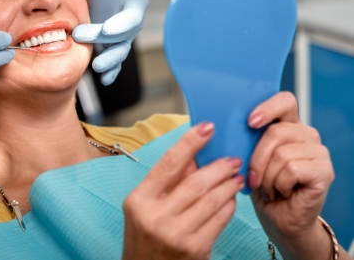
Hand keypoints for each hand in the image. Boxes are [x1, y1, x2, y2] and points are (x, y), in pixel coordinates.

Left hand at [72, 0, 148, 84]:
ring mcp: (118, 38)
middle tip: (80, 36)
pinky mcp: (106, 47)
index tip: (107, 29)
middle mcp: (129, 24)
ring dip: (110, 62)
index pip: (131, 18)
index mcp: (134, 4)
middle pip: (122, 38)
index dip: (121, 25)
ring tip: (97, 67)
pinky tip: (104, 80)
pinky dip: (111, 72)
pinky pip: (112, 62)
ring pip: (118, 53)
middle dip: (104, 41)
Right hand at [122, 122, 243, 259]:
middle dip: (218, 167)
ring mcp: (176, 235)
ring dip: (228, 185)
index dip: (189, 143)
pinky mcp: (196, 250)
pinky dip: (228, 205)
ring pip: (212, 200)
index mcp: (139, 201)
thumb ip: (167, 181)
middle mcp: (156, 217)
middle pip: (195, 182)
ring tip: (235, 176)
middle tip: (232, 159)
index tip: (207, 127)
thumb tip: (194, 155)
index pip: (168, 164)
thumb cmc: (145, 236)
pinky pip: (220, 220)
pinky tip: (231, 198)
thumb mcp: (145, 206)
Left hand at [247, 92, 335, 259]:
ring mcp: (318, 152)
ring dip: (267, 176)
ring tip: (270, 187)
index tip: (251, 122)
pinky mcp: (324, 171)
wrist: (279, 220)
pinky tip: (282, 192)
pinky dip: (279, 184)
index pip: (285, 101)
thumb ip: (246, 139)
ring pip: (281, 154)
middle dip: (256, 158)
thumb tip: (225, 126)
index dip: (268, 108)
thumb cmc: (262, 188)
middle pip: (276, 131)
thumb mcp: (248, 159)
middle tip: (253, 177)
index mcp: (288, 125)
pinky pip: (292, 169)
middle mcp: (306, 135)